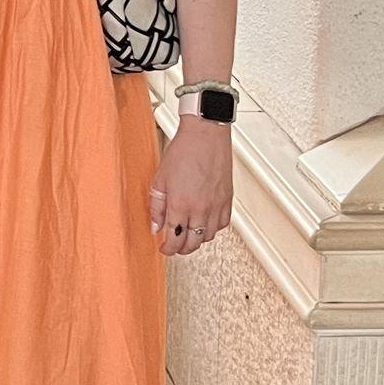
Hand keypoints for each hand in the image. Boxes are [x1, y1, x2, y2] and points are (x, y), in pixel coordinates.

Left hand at [149, 119, 231, 257]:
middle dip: (181, 249)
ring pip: (207, 237)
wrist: (205, 135)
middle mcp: (200, 209)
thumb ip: (156, 206)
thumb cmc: (184, 150)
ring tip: (188, 234)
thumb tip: (156, 225)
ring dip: (196, 240)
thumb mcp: (160, 179)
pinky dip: (212, 229)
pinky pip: (222, 225)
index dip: (167, 249)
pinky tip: (204, 223)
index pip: (174, 239)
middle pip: (191, 243)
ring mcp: (216, 206)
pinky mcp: (227, 200)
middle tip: (174, 246)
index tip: (164, 248)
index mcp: (180, 205)